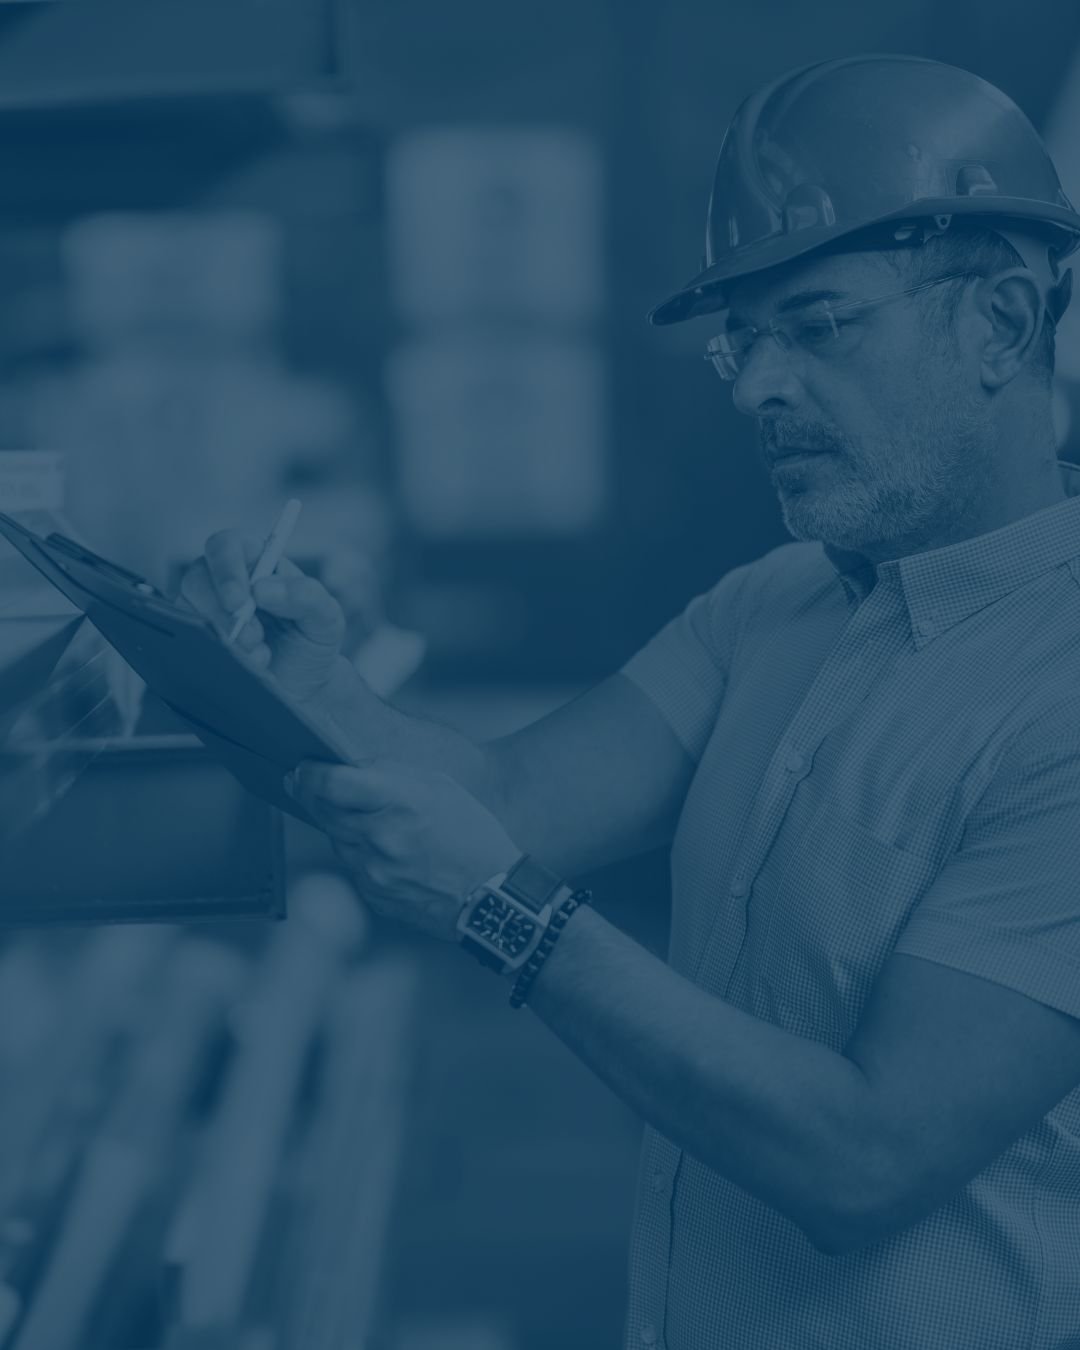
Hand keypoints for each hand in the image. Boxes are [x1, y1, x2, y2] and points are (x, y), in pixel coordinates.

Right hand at [177, 529, 345, 702]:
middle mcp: (226, 581)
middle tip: (254, 638)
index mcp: (258, 562)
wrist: (305, 685)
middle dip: (223, 613)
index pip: (227, 546)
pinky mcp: (197, 640)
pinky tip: (244, 667)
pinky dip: (215, 656)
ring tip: (260, 658)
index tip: (239, 600)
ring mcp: (207, 611)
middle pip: (197, 578)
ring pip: (189, 612)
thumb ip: (306, 595)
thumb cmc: (313, 641)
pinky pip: (188, 642)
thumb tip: (263, 588)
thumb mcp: (326, 617)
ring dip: (224, 638)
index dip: (227, 568)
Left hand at [285, 760, 521, 942]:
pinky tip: (385, 852)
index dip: (309, 774)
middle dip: (312, 795)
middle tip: (305, 784)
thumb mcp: (440, 786)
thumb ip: (392, 774)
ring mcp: (373, 871)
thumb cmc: (472, 835)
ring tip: (369, 821)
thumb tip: (352, 768)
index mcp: (399, 803)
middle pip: (323, 811)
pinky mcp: (373, 894)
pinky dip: (360, 855)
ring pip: (336, 839)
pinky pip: (352, 867)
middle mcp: (380, 838)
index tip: (301, 769)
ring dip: (341, 826)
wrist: (490, 895)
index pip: (332, 784)